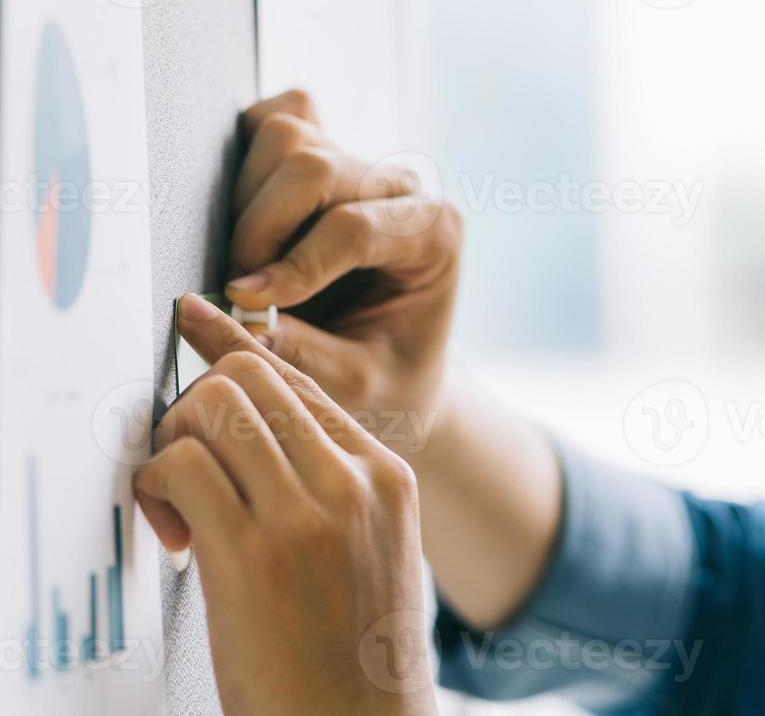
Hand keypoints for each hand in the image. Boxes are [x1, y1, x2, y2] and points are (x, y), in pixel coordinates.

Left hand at [137, 294, 436, 715]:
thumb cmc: (358, 661)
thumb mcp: (377, 556)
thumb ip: (339, 494)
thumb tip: (265, 445)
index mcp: (389, 477)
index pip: (302, 383)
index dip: (237, 350)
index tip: (199, 323)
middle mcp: (355, 481)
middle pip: (253, 379)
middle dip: (197, 404)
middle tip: (183, 460)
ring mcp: (308, 514)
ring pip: (215, 407)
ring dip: (173, 443)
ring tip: (178, 504)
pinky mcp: (253, 555)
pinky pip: (181, 467)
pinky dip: (156, 486)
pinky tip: (171, 530)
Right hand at [225, 90, 462, 460]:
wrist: (400, 371)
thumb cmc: (388, 381)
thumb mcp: (354, 387)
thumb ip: (291, 353)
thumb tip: (208, 314)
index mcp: (433, 236)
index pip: (352, 226)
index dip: (290, 266)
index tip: (246, 304)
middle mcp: (402, 188)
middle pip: (312, 165)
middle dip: (260, 231)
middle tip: (244, 290)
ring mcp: (364, 163)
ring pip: (288, 136)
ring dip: (249, 200)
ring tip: (250, 262)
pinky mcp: (328, 153)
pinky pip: (285, 113)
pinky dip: (253, 152)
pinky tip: (252, 215)